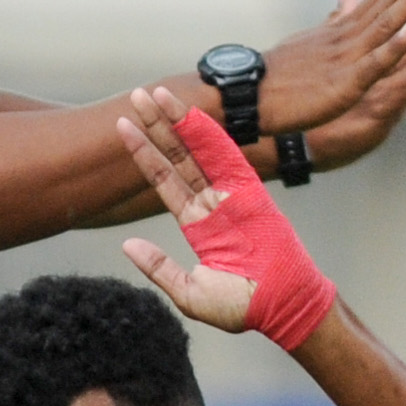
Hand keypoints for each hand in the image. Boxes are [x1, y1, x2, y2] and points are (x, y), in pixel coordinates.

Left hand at [116, 85, 338, 350]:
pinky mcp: (252, 193)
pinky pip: (228, 157)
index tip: (123, 126)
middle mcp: (213, 202)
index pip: (164, 179)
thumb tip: (127, 245)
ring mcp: (232, 195)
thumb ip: (159, 267)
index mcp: (197, 222)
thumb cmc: (243, 307)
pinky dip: (208, 135)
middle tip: (135, 96)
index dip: (144, 152)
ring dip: (178, 121)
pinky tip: (189, 115)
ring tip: (155, 94)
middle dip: (157, 125)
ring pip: (199, 150)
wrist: (282, 310)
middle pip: (179, 155)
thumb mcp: (189, 293)